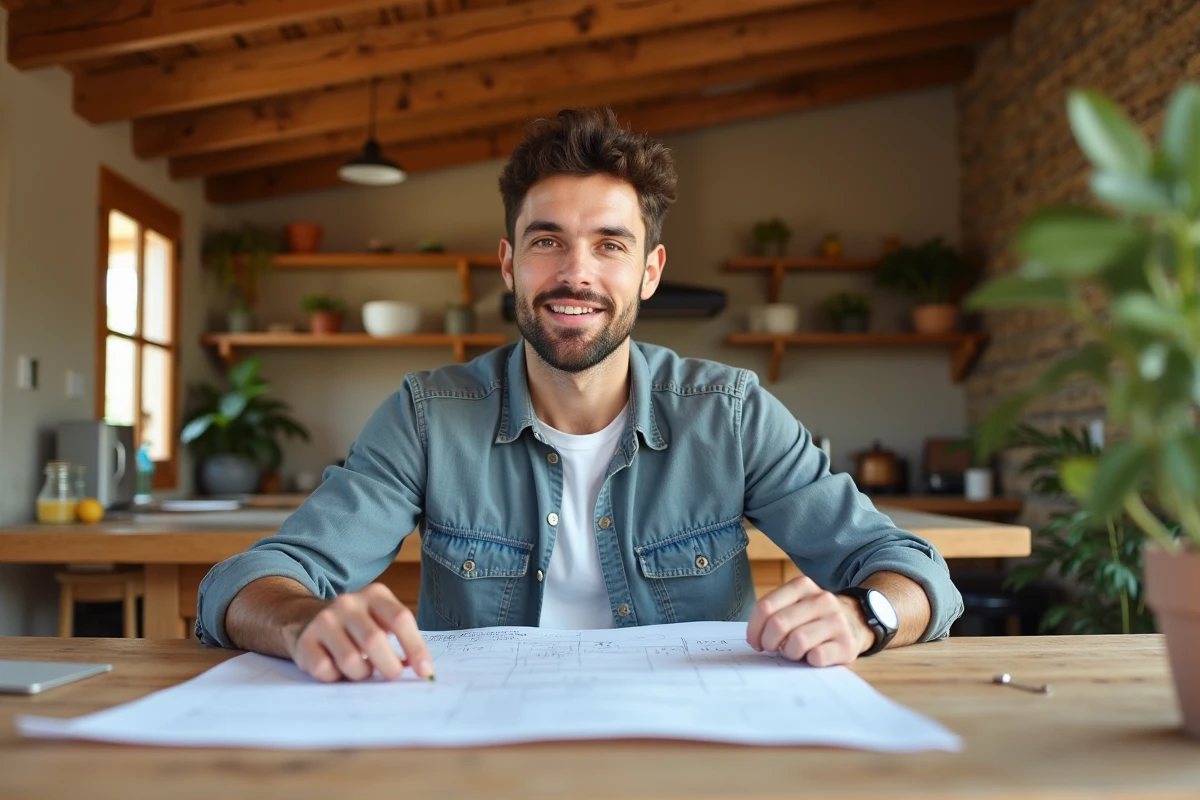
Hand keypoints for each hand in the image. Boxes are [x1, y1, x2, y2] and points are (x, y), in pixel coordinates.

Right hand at [283, 583, 434, 682]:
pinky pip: (326, 671)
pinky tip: (337, 669)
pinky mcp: (305, 641)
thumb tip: (423, 669)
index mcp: (375, 595)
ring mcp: (324, 621)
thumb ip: (401, 640)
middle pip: (374, 641)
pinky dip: (336, 678)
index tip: (425, 671)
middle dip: (389, 667)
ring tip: (361, 670)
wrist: (306, 619)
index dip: (415, 648)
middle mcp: (348, 603)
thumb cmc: (356, 626)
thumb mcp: (381, 620)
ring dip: (361, 675)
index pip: (400, 619)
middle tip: (392, 676)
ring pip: (351, 661)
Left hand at [745, 576, 873, 666]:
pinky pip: (816, 657)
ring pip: (797, 641)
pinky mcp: (846, 644)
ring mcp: (836, 621)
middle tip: (771, 648)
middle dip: (768, 642)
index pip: (765, 607)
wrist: (858, 620)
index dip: (754, 629)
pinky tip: (811, 656)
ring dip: (789, 652)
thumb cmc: (816, 617)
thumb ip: (776, 612)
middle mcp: (821, 600)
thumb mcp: (797, 603)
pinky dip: (808, 660)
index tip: (755, 641)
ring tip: (793, 651)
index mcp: (802, 586)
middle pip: (778, 624)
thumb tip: (755, 637)